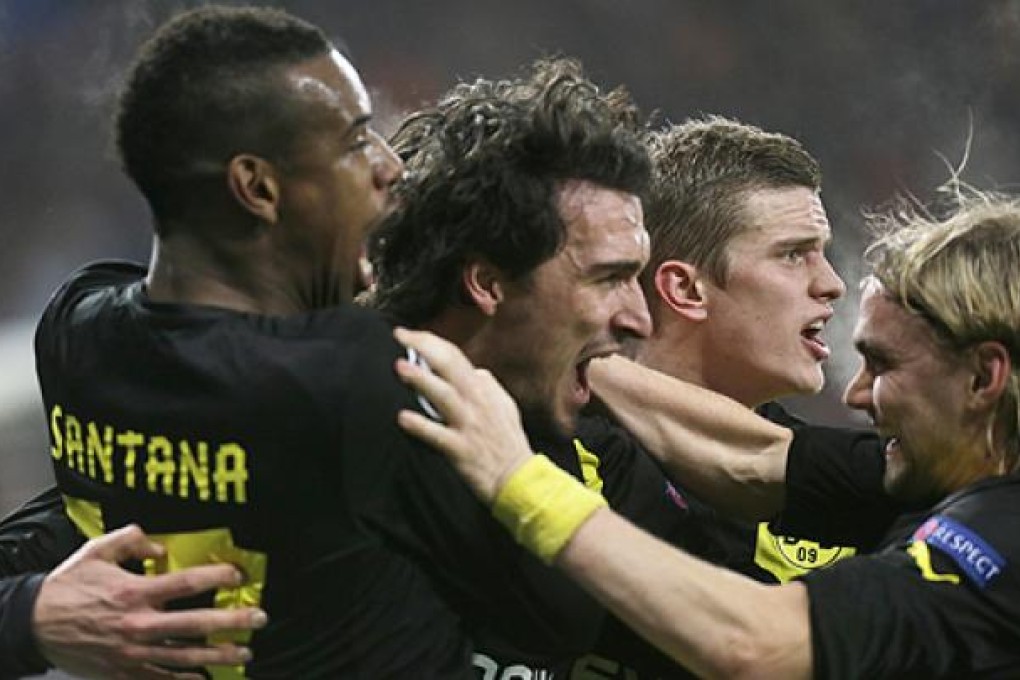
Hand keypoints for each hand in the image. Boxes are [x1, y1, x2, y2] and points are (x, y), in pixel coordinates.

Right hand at [33, 524, 266, 679]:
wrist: (32, 624)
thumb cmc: (68, 587)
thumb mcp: (96, 551)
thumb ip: (131, 539)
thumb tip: (161, 544)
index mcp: (135, 592)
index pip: (186, 583)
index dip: (217, 577)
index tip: (238, 575)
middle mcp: (139, 624)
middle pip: (195, 624)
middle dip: (231, 622)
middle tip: (258, 619)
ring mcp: (132, 652)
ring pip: (183, 657)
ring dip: (217, 655)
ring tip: (243, 652)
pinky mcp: (122, 671)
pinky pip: (158, 679)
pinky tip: (203, 678)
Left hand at [393, 327, 533, 503]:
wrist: (518, 477)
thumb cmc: (508, 442)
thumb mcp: (505, 406)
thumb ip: (489, 386)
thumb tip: (475, 371)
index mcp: (483, 389)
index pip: (454, 356)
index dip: (430, 341)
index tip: (408, 334)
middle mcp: (476, 402)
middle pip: (449, 366)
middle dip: (424, 347)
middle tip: (399, 337)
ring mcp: (468, 424)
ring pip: (443, 395)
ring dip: (421, 380)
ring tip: (400, 367)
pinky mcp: (461, 449)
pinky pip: (438, 435)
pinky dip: (420, 425)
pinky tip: (402, 417)